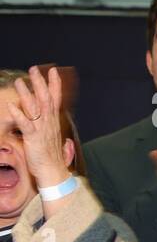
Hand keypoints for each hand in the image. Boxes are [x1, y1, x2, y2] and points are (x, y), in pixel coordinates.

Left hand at [6, 65, 69, 188]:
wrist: (54, 173)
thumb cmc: (53, 158)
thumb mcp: (55, 140)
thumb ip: (53, 130)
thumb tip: (60, 128)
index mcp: (53, 122)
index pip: (56, 100)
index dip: (55, 85)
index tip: (53, 71)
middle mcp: (49, 123)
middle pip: (46, 99)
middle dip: (40, 83)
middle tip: (34, 69)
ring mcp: (42, 130)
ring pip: (35, 108)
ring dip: (27, 94)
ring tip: (19, 82)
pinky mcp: (34, 139)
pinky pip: (26, 125)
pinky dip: (19, 115)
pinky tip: (12, 106)